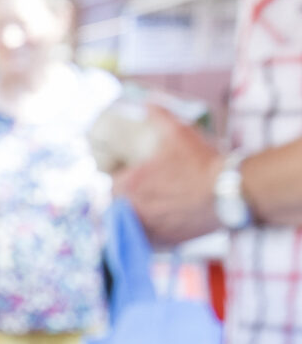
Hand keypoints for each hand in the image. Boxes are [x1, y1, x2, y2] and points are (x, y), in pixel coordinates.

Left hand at [112, 105, 223, 245]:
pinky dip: (152, 235)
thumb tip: (149, 102)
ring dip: (138, 218)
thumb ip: (159, 116)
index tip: (135, 177)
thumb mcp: (178, 133)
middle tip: (148, 193)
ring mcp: (147, 228)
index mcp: (128, 184)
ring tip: (155, 210)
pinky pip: (148, 241)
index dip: (124, 180)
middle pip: (120, 206)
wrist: (229, 192)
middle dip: (130, 199)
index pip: (113, 184)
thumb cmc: (201, 161)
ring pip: (132, 225)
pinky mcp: (163, 241)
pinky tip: (163, 225)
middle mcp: (132, 209)